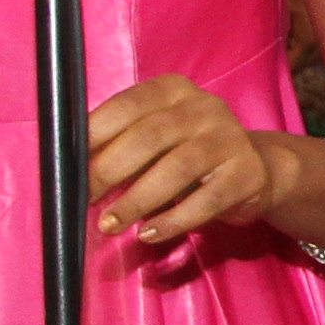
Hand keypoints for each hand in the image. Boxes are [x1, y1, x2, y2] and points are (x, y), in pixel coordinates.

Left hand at [86, 78, 272, 244]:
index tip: (70, 163)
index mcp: (173, 89)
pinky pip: (205, 201)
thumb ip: (122, 141)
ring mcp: (228, 139)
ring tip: (111, 223)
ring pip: (176, 169)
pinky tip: (148, 234)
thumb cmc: (188, 151)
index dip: (96, 134)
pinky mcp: (245, 174)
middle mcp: (203, 107)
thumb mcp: (158, 135)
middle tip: (86, 198)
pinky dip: (172, 221)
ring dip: (137, 201)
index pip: (128, 105)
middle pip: (149, 137)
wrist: (255, 168)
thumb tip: (72, 167)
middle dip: (109, 171)